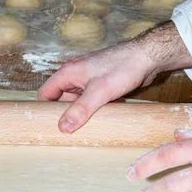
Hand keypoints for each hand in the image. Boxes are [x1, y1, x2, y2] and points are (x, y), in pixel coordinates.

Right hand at [38, 21, 191, 133]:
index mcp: (69, 73)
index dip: (43, 110)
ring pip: (76, 102)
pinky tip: (95, 122)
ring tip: (79, 131)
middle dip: (62, 115)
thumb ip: (80, 109)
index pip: (45, 93)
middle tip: (64, 134)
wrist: (147, 57)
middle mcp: (76, 76)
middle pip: (60, 99)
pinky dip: (90, 111)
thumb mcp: (100, 91)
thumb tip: (63, 127)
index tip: (46, 126)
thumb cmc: (123, 67)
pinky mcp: (101, 85)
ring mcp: (89, 80)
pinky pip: (89, 101)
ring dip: (78, 114)